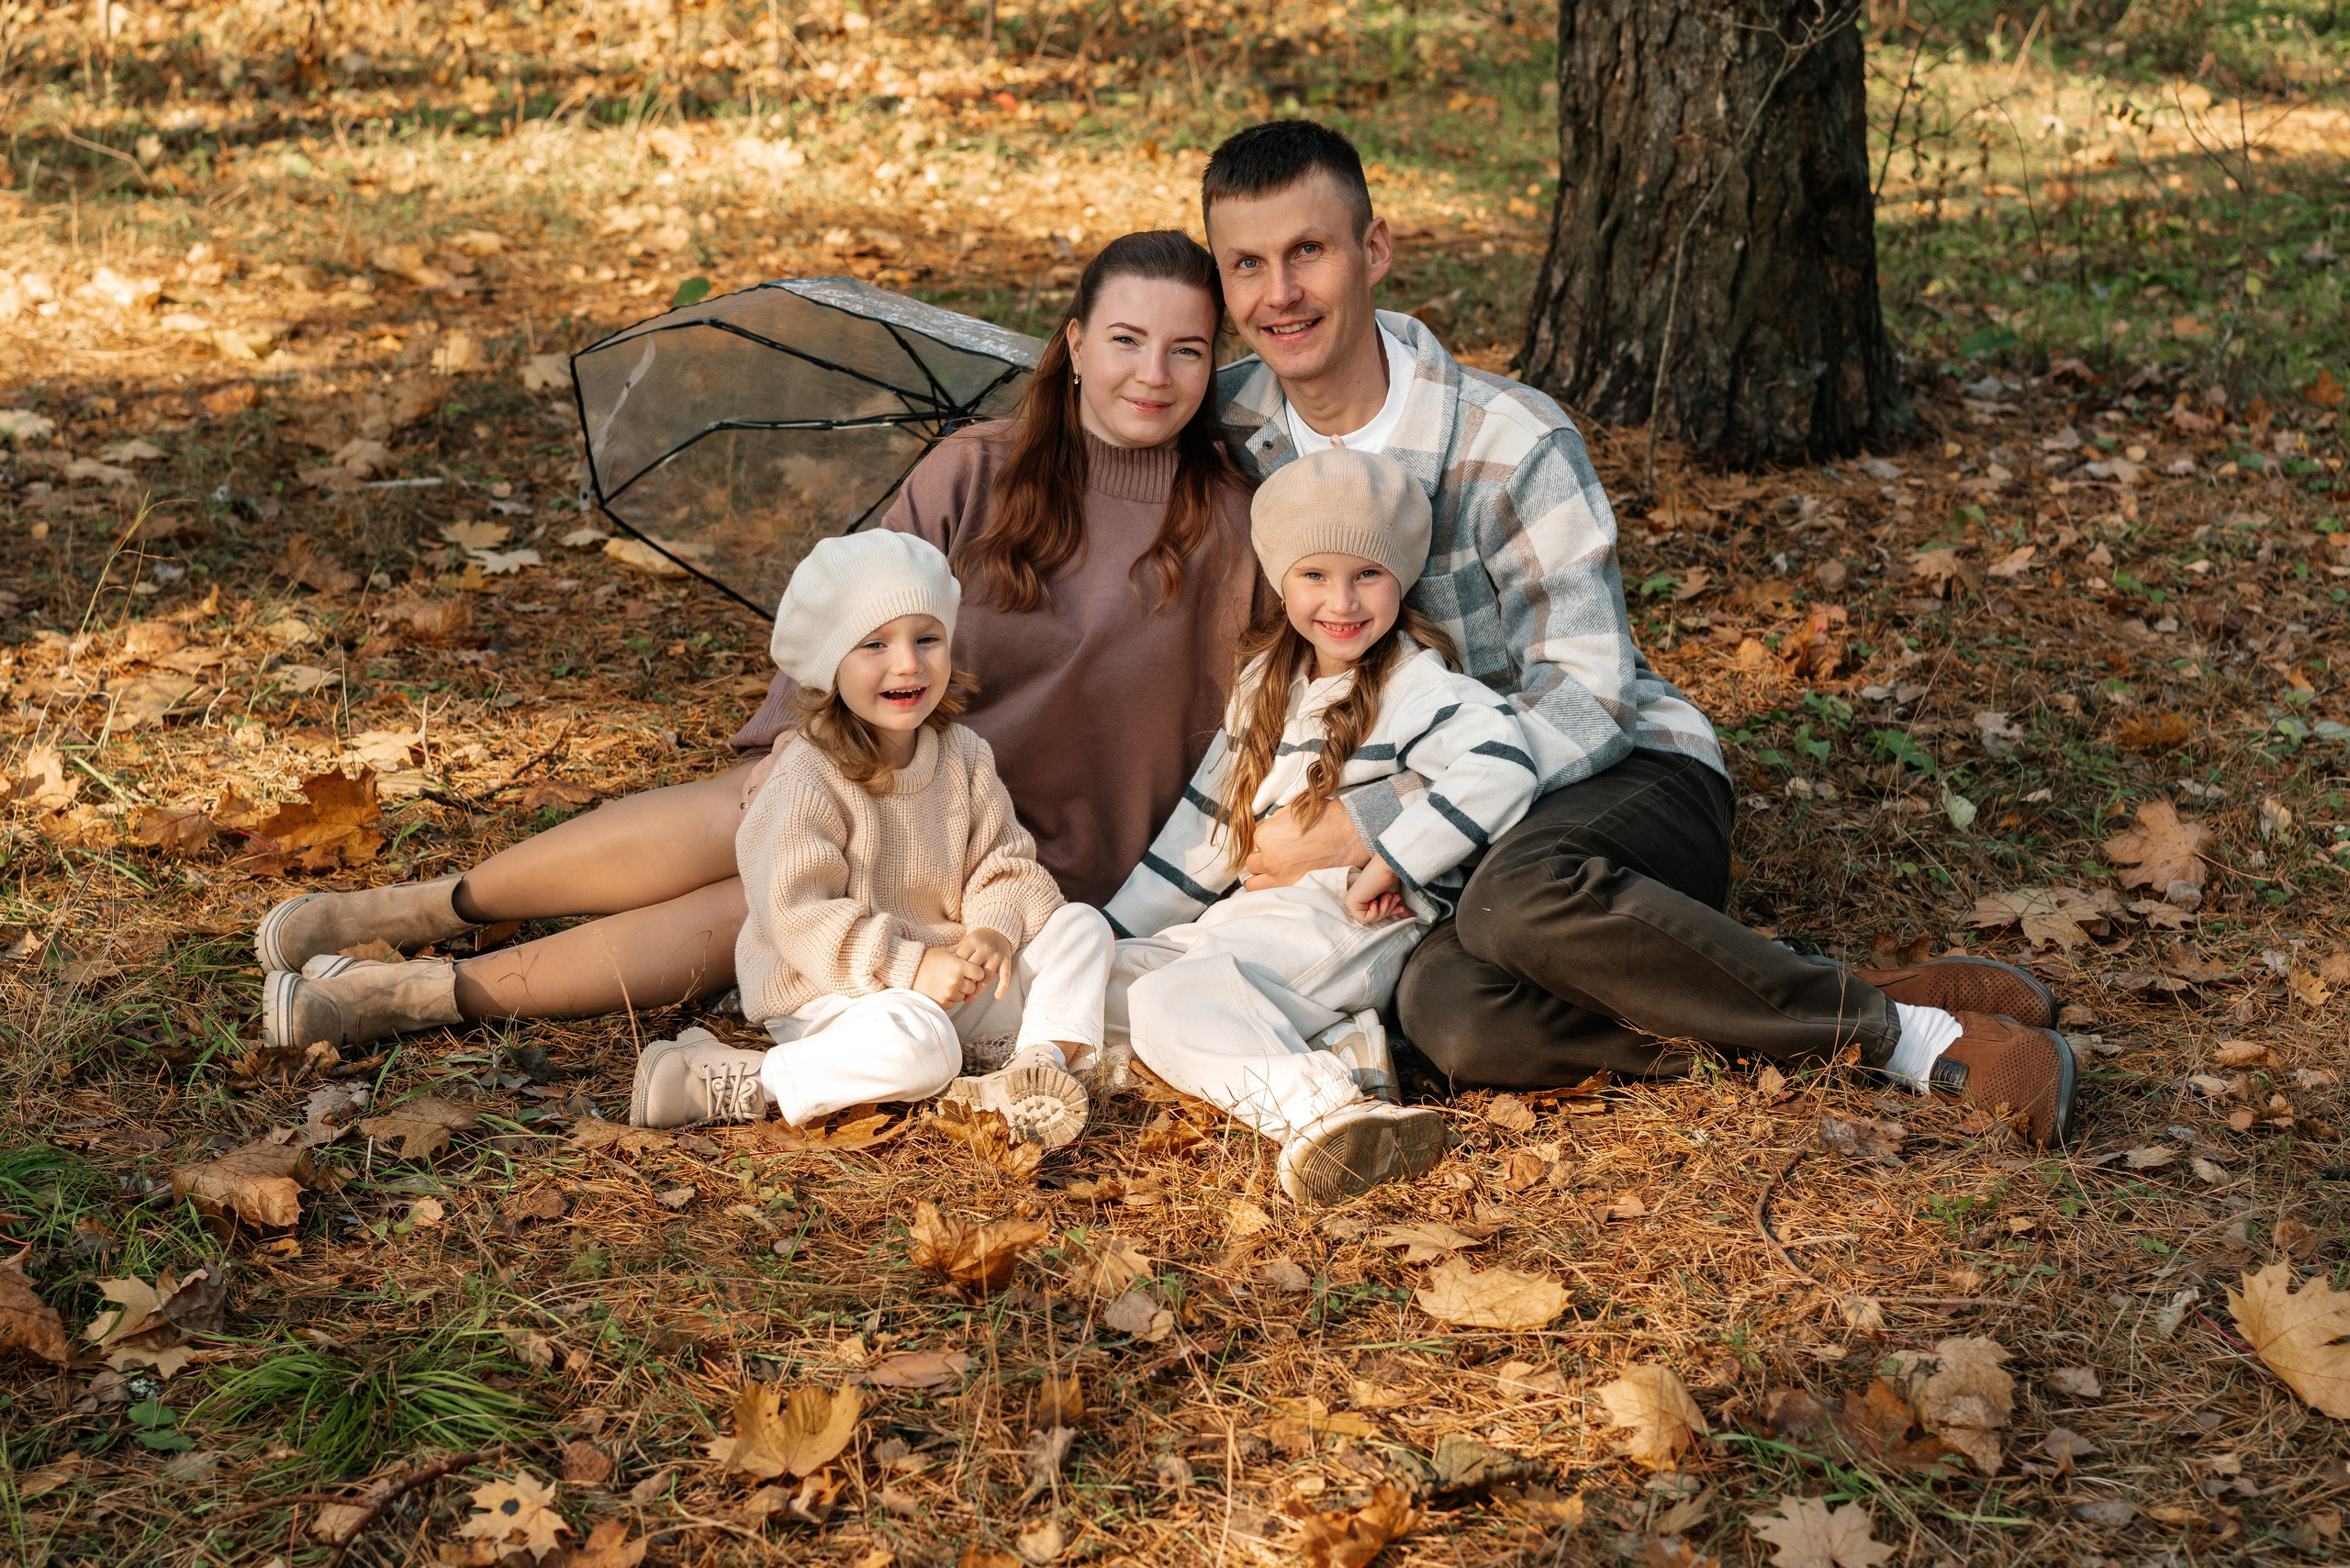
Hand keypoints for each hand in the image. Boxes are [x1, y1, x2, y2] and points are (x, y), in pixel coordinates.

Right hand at [913, 946, 987, 1007]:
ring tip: (947, 983)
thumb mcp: (945, 951)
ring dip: (958, 992)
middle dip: (967, 983)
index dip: (976, 972)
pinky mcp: (941, 1003)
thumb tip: (970, 938)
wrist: (909, 972)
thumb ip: (961, 947)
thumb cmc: (928, 959)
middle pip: (972, 987)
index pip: (980, 974)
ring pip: (962, 996)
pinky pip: (953, 1004)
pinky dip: (949, 999)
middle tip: (957, 978)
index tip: (970, 971)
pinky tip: (941, 990)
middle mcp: (955, 981)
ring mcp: (948, 993)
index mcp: (959, 966)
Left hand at [954, 926, 1015, 1000]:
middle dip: (964, 981)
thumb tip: (941, 967)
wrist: (998, 930)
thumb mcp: (967, 940)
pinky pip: (1005, 976)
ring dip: (978, 990)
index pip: (961, 959)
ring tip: (968, 999)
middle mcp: (985, 949)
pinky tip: (997, 997)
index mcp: (973, 942)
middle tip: (956, 992)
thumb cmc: (978, 939)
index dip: (955, 970)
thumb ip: (956, 951)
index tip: (948, 980)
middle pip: (973, 969)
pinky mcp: (1006, 961)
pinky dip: (1002, 987)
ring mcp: (996, 956)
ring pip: (986, 976)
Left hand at [1242, 800, 1370, 890]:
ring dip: (1263, 878)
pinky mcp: (1296, 890)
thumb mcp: (1294, 809)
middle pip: (1253, 864)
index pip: (1256, 842)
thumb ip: (1275, 822)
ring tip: (1279, 873)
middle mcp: (1269, 860)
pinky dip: (1277, 889)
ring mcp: (1281, 878)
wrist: (1352, 834)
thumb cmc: (1328, 818)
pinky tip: (1288, 882)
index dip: (1268, 841)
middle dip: (1263, 860)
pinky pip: (1274, 894)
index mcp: (1265, 836)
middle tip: (1279, 857)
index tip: (1281, 841)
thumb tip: (1269, 828)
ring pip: (1254, 885)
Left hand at [1343, 859, 1406, 924]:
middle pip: (1373, 919)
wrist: (1387, 868)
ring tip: (1387, 896)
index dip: (1389, 913)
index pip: (1375, 916)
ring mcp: (1351, 901)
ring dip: (1383, 910)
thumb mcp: (1393, 898)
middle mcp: (1355, 900)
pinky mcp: (1350, 902)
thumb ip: (1396, 908)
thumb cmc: (1390, 879)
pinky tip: (1377, 900)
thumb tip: (1410, 915)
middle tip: (1392, 898)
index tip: (1400, 907)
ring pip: (1369, 919)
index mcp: (1363, 899)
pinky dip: (1375, 912)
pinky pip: (1364, 919)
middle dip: (1387, 911)